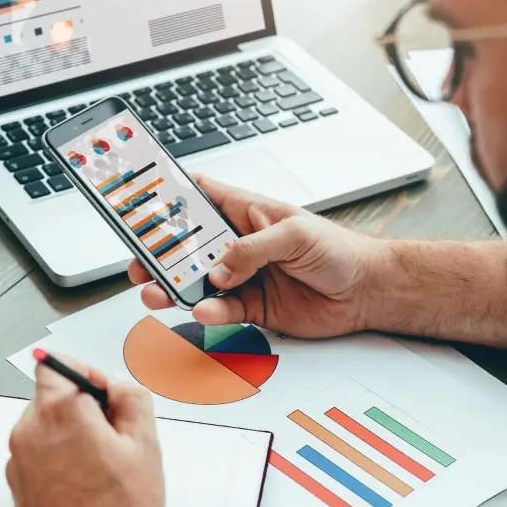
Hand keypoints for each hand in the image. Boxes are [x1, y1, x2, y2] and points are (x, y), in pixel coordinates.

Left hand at [7, 356, 164, 506]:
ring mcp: (19, 458)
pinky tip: (85, 482)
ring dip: (71, 435)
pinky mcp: (17, 482)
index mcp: (58, 411)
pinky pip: (39, 454)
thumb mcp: (144, 447)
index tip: (104, 389)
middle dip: (83, 408)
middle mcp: (29, 430)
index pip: (57, 363)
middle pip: (53, 396)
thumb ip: (133, 399)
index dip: (86, 371)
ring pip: (47, 426)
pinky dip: (59, 459)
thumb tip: (120, 384)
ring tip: (101, 466)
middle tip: (113, 434)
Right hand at [128, 176, 389, 338]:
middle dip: (159, 253)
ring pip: (196, 281)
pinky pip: (220, 309)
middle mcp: (238, 243)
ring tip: (156, 293)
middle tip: (139, 263)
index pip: (198, 195)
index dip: (168, 195)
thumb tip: (220, 267)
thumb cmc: (339, 250)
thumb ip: (253, 249)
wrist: (367, 292)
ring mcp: (242, 276)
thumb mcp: (296, 235)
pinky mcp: (251, 306)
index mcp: (246, 211)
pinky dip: (208, 312)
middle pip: (186, 245)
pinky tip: (204, 310)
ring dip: (173, 287)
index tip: (139, 201)